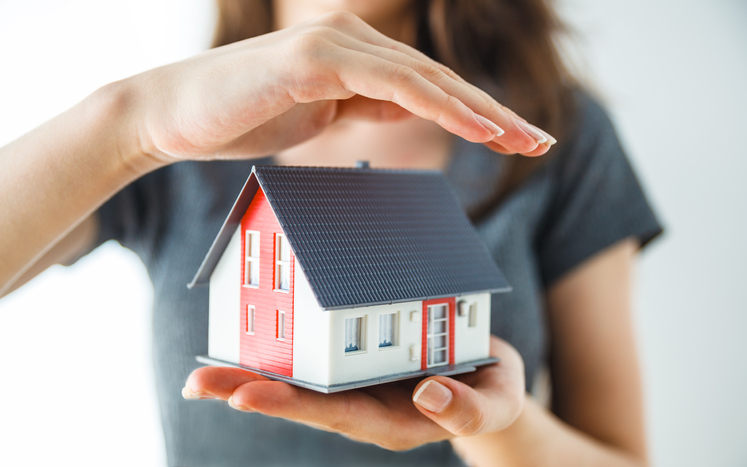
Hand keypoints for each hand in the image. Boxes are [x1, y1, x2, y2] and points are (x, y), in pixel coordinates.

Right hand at [120, 11, 553, 165]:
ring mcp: (335, 44)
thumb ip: (360, 102)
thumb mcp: (317, 114)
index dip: (474, 112)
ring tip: (522, 140)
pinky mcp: (316, 57)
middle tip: (538, 141)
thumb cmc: (238, 117)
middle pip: (439, 80)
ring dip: (480, 111)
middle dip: (494, 113)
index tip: (513, 139)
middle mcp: (351, 41)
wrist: (173, 116)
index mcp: (353, 57)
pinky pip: (393, 83)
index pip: (427, 87)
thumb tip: (401, 105)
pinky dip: (440, 104)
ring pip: (426, 79)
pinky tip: (476, 126)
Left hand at [183, 336, 525, 450]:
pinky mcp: (356, 364)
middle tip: (200, 384)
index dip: (292, 405)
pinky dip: (279, 350)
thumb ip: (471, 409)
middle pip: (304, 402)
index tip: (249, 397)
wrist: (489, 380)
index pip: (338, 415)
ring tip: (203, 375)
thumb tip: (428, 393)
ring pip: (301, 382)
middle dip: (251, 392)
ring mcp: (358, 385)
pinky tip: (246, 343)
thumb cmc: (492, 391)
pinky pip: (314, 358)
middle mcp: (366, 406)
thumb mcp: (499, 402)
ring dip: (252, 374)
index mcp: (395, 421)